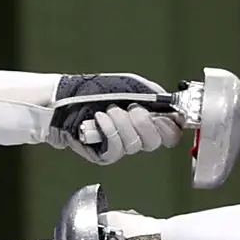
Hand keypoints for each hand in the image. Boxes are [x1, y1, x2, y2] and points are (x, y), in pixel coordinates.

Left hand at [50, 71, 182, 165]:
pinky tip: (101, 119)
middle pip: (155, 142)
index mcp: (147, 119)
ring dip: (122, 123)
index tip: (163, 116)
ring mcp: (121, 146)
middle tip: (132, 109)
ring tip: (110, 110)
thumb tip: (172, 106)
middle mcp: (136, 135)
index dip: (169, 127)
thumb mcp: (132, 85)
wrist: (67, 97)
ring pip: (135, 145)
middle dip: (144, 122)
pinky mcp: (104, 154)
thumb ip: (154, 94)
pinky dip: (110, 132)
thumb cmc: (96, 89)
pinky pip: (116, 150)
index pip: (170, 134)